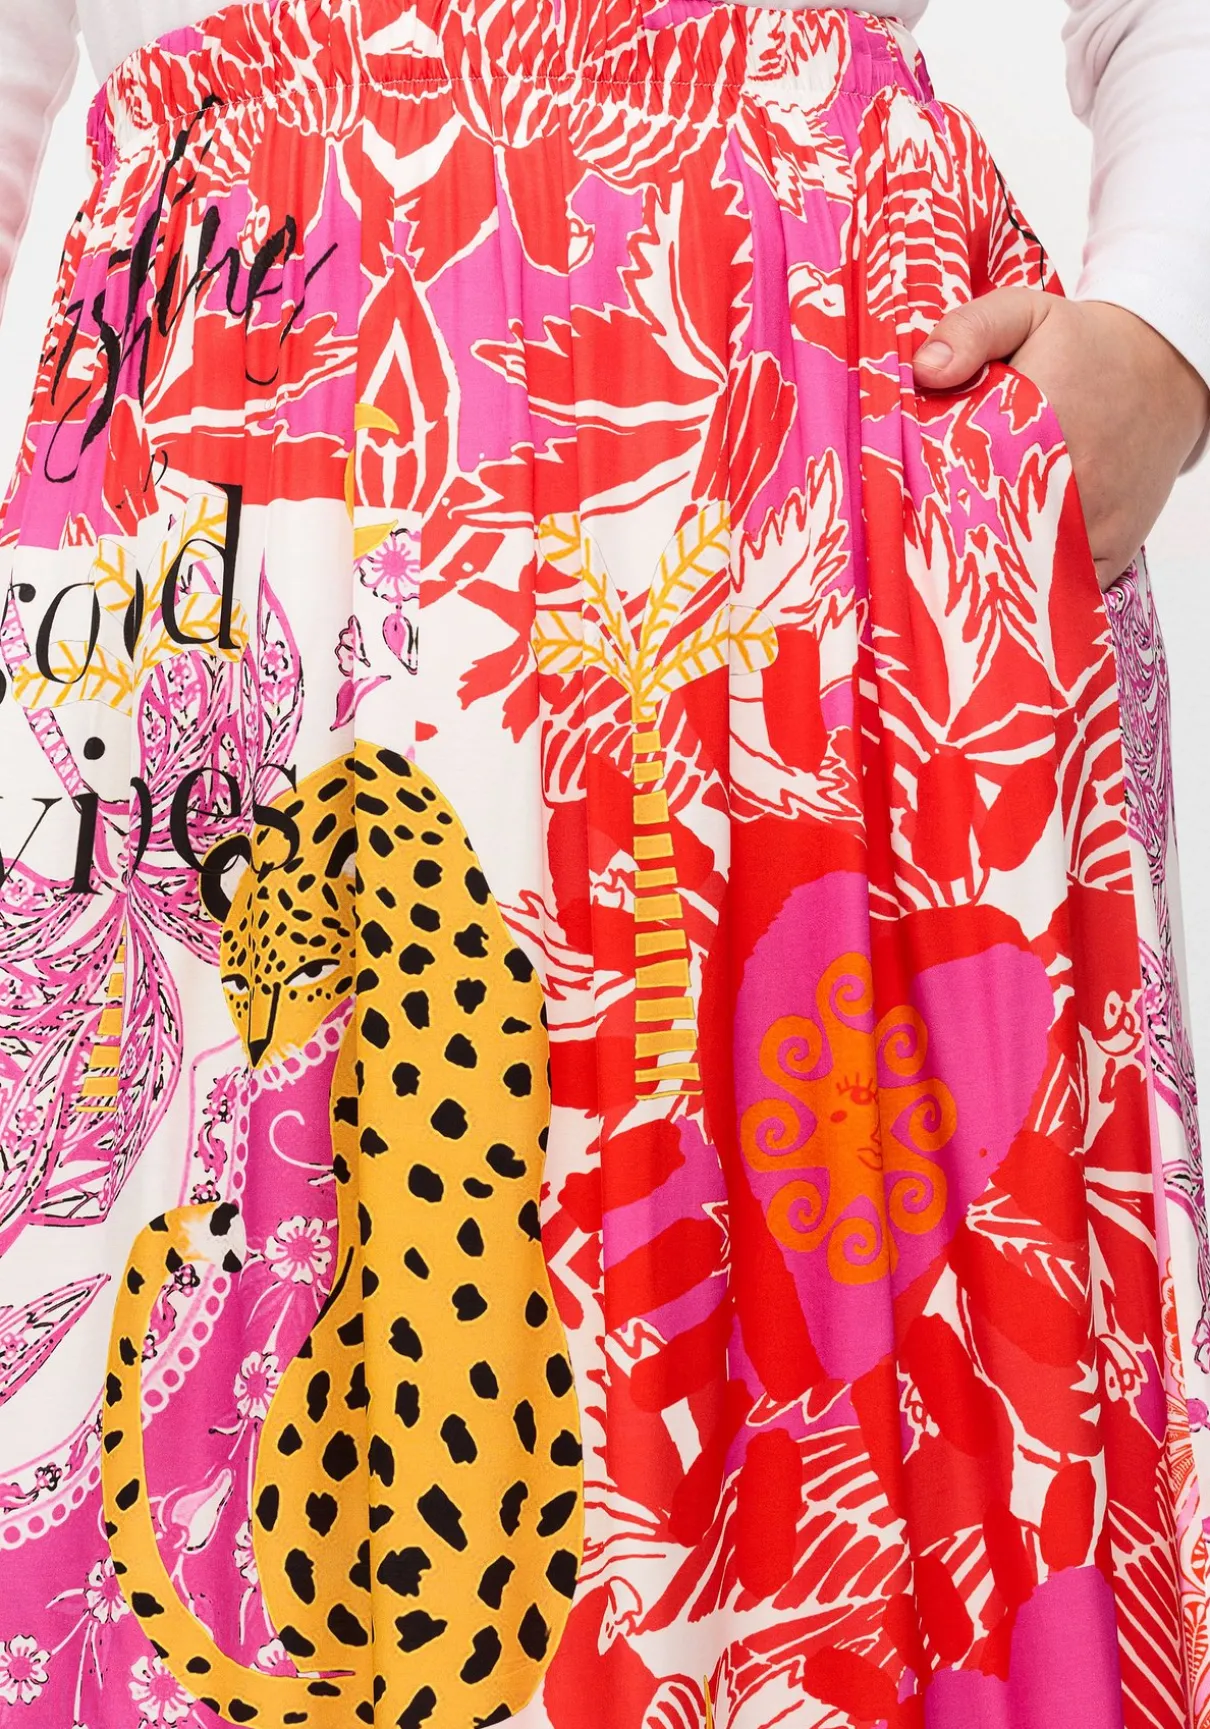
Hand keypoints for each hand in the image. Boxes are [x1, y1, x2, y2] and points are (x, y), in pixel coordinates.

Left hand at [912, 289, 1209, 590]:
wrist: (1167, 373)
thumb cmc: (1087, 346)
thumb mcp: (1026, 313)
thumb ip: (970, 330)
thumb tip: (925, 370)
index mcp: (1043, 419)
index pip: (960, 476)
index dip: (922, 495)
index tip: (895, 503)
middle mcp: (1072, 481)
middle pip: (983, 534)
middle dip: (942, 540)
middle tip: (909, 543)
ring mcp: (1093, 525)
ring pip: (1019, 573)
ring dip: (981, 574)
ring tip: (946, 567)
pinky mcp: (1109, 554)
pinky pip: (1058, 593)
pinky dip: (1026, 593)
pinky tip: (995, 584)